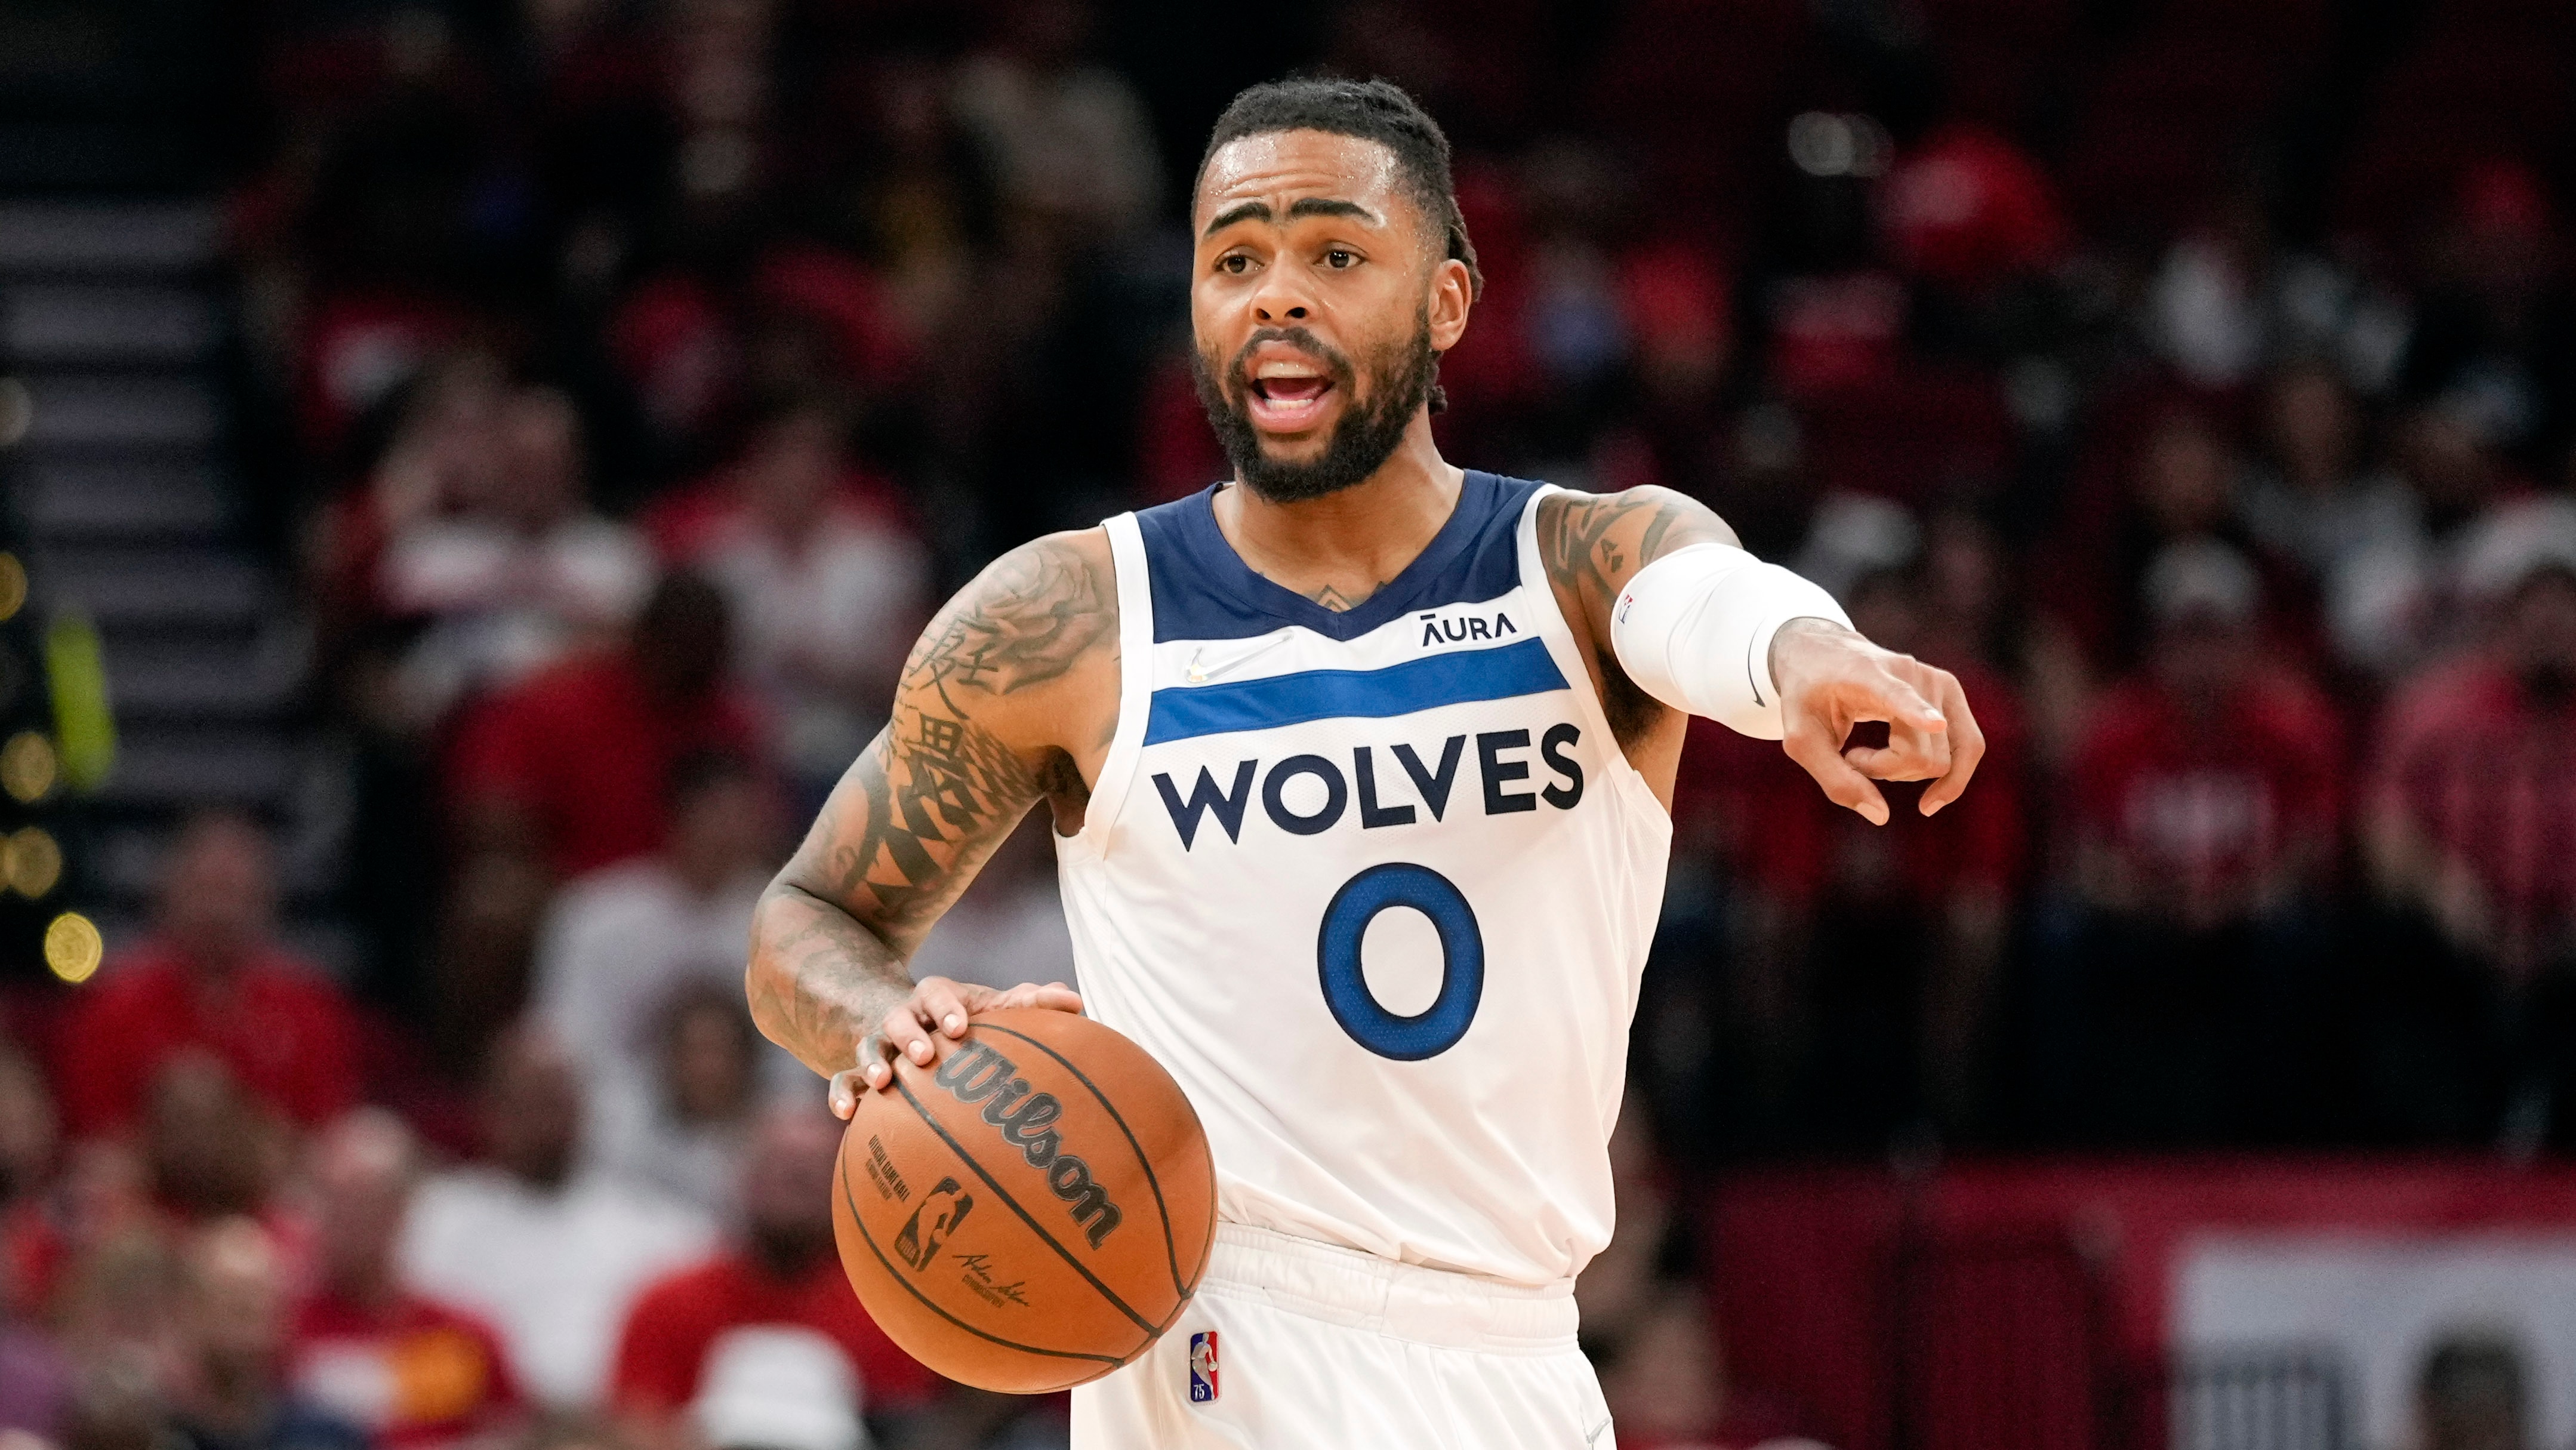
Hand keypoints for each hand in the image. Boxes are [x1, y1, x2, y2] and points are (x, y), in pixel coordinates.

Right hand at [829, 977, 1083, 1118]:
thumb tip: (1076, 1001)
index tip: (960, 1026)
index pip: (936, 993)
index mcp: (934, 997)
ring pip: (867, 1047)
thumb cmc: (964, 1018)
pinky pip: (842, 1080)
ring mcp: (878, 1044)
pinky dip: (842, 1095)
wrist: (909, 1022)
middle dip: (910, 1034)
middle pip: (898, 1018)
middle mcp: (902, 1017)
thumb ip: (1031, 1003)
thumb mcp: (993, 1006)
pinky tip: (848, 1115)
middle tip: (925, 1055)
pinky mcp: (859, 1073)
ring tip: (884, 1082)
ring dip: (873, 1062)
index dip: (946, 1007)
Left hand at [1768, 618, 1984, 825]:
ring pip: (1947, 757)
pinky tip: (1918, 783)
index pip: (1897, 696)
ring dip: (1909, 772)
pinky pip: (1968, 747)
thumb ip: (1835, 779)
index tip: (1934, 724)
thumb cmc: (1807, 698)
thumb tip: (1881, 816)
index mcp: (1867, 675)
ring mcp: (1938, 681)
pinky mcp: (1951, 692)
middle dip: (1887, 772)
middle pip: (1924, 755)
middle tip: (1852, 758)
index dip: (1917, 712)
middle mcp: (1911, 673)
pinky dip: (1945, 773)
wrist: (1822, 655)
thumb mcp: (1802, 741)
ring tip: (1871, 756)